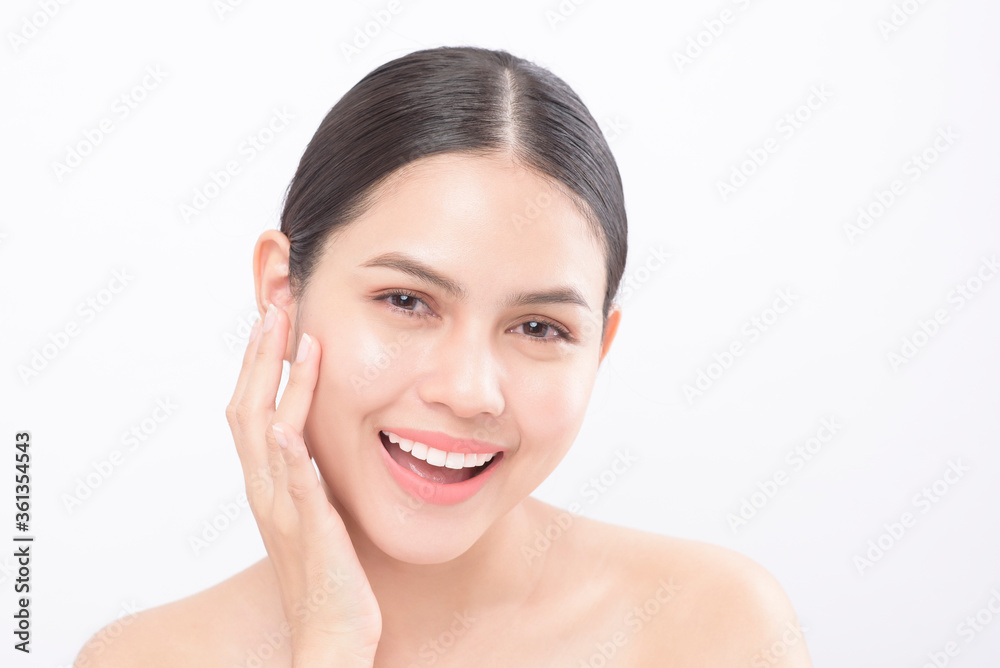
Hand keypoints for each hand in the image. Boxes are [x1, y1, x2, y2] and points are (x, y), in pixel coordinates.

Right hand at [226, 303, 381, 664]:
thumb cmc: (331, 575)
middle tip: (275, 305)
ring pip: (267, 436)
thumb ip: (314, 472)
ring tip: (294, 337)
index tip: (273, 319)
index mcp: (270, 484)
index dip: (259, 363)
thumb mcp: (317, 510)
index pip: (253, 410)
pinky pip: (294, 488)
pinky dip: (289, 454)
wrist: (333, 635)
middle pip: (248, 410)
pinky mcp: (310, 533)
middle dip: (261, 356)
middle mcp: (267, 492)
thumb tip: (323, 436)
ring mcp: (284, 512)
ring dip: (278, 384)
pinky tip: (289, 424)